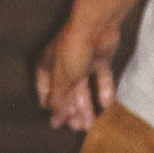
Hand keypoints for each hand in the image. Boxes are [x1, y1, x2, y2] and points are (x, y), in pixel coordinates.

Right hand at [35, 12, 124, 131]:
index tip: (60, 123)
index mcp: (47, 68)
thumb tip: (54, 120)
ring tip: (92, 124)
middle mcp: (62, 66)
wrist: (96, 25)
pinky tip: (107, 106)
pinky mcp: (99, 61)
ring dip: (87, 107)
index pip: (45, 94)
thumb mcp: (62, 79)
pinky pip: (101, 80)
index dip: (53, 109)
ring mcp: (82, 64)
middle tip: (79, 127)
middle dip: (72, 112)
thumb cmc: (72, 49)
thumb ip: (58, 101)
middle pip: (66, 95)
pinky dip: (104, 92)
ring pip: (83, 90)